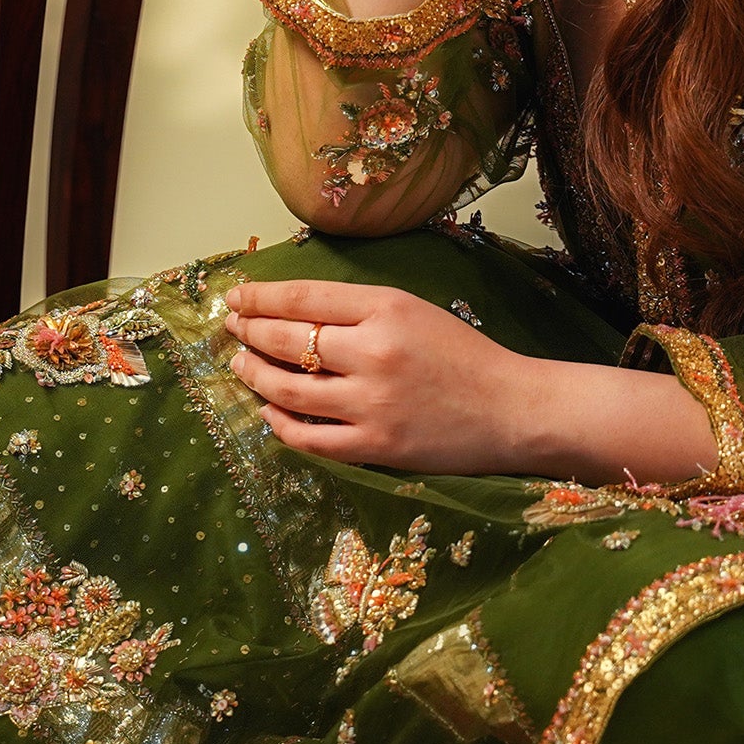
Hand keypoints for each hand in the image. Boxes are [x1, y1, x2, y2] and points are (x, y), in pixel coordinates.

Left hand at [223, 278, 542, 473]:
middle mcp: (374, 352)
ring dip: (254, 375)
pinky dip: (278, 422)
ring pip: (287, 388)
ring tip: (241, 365)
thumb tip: (293, 313)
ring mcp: (371, 403)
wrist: (510, 409)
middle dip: (250, 332)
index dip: (262, 297)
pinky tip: (269, 411)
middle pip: (288, 339)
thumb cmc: (463, 355)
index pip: (305, 298)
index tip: (237, 297)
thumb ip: (361, 310)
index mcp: (388, 308)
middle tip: (233, 329)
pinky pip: (306, 436)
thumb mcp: (416, 311)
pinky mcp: (373, 446)